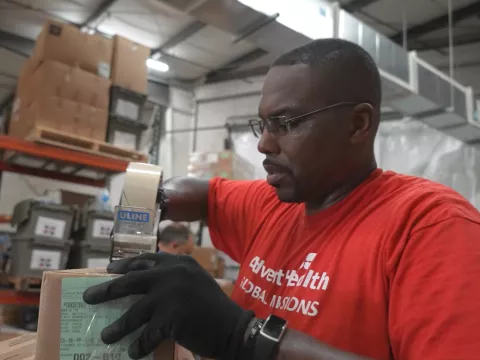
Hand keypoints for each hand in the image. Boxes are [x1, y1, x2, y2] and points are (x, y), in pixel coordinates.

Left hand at [82, 253, 253, 359]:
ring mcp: (170, 294)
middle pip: (131, 280)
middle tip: (89, 297)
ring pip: (134, 312)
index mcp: (179, 262)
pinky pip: (147, 334)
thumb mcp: (194, 281)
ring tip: (105, 336)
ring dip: (118, 326)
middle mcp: (173, 273)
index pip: (145, 259)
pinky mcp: (171, 317)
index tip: (109, 270)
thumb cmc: (213, 306)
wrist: (233, 327)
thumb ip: (174, 277)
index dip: (125, 265)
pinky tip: (132, 352)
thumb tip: (143, 289)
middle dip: (107, 289)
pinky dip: (138, 345)